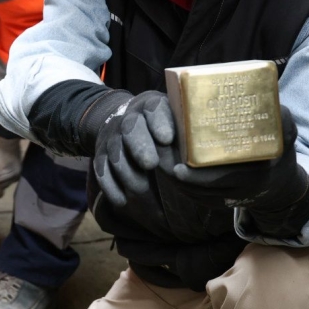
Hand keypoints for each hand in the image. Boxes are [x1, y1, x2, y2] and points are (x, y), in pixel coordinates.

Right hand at [93, 91, 175, 206]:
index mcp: (152, 107)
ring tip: (141, 188)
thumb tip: (207, 158)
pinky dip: (111, 186)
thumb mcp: (174, 120)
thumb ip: (185, 131)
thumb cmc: (162, 126)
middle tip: (151, 163)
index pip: (155, 109)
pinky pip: (101, 170)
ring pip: (116, 153)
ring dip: (128, 171)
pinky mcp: (101, 155)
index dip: (159, 122)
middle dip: (140, 146)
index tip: (167, 139)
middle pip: (131, 129)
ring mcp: (113, 138)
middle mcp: (129, 119)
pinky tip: (122, 201)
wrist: (126, 123)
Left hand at [168, 106, 308, 210]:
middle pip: (201, 189)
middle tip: (160, 161)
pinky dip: (184, 187)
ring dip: (176, 183)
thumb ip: (281, 119)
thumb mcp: (287, 135)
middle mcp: (240, 191)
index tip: (177, 168)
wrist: (283, 186)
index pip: (220, 180)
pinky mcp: (222, 203)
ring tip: (160, 163)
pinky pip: (199, 198)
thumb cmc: (281, 154)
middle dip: (177, 178)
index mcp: (253, 175)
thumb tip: (266, 99)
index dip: (196, 178)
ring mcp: (230, 199)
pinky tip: (171, 173)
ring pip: (197, 195)